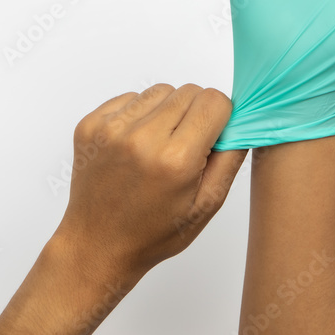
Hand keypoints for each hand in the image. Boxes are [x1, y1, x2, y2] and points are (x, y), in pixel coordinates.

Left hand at [0, 84, 246, 334]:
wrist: (97, 243)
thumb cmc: (153, 232)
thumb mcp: (207, 205)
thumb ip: (230, 157)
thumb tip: (243, 120)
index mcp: (176, 159)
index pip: (214, 101)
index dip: (221, 117)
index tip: (214, 136)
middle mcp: (142, 137)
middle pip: (189, 91)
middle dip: (196, 113)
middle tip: (186, 146)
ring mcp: (112, 128)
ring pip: (161, 90)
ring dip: (167, 110)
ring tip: (159, 145)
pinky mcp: (91, 123)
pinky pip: (131, 97)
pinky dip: (140, 114)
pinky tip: (135, 145)